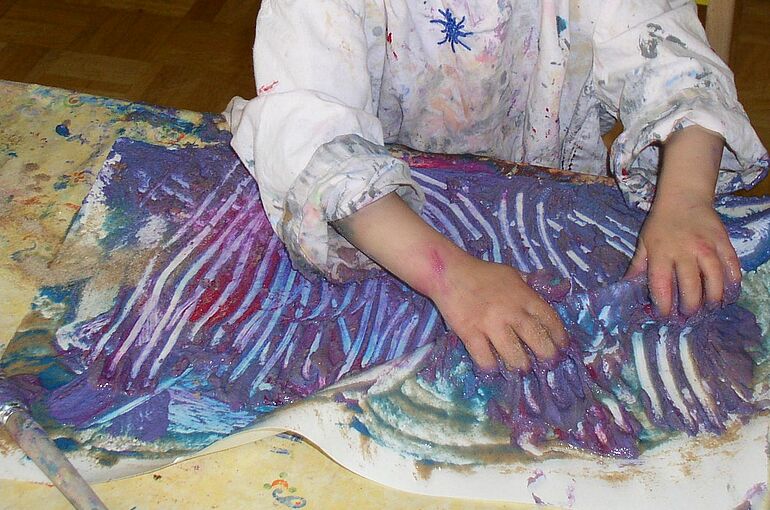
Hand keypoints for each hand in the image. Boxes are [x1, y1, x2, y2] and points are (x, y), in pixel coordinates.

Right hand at [333, 192, 566, 372]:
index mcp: (524, 296)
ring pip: (513, 354)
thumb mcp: (511, 273)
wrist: (449, 273)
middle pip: (536, 339)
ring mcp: (490, 324)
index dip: (559, 336)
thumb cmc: (482, 273)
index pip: (549, 319)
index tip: (562, 347)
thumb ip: (528, 286)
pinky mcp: (470, 333)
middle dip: (546, 355)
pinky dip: (490, 366)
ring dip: (520, 365)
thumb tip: (548, 291)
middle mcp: (511, 311)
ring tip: (521, 368)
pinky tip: (493, 367)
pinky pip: (484, 357)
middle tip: (547, 363)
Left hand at [626, 198, 740, 315]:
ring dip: (713, 298)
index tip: (664, 316)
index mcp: (661, 253)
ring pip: (714, 279)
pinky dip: (732, 283)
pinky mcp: (723, 242)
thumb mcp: (643, 242)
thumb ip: (638, 266)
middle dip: (690, 307)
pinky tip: (728, 294)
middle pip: (690, 286)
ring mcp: (706, 247)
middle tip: (688, 316)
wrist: (684, 197)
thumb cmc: (660, 222)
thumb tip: (627, 287)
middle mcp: (684, 251)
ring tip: (709, 308)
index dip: (663, 305)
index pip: (661, 285)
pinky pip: (732, 266)